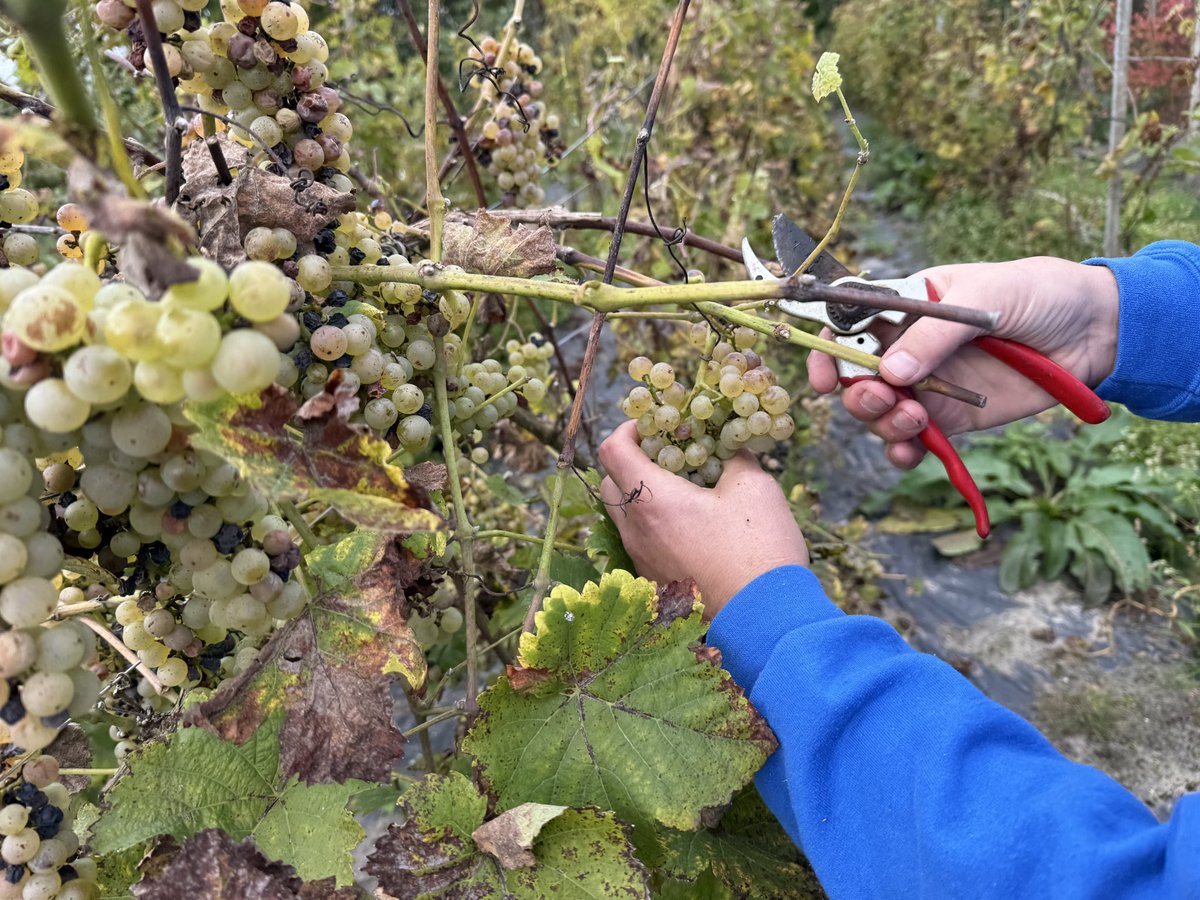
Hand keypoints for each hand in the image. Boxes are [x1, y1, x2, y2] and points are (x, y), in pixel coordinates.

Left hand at [597, 420, 808, 619]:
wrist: (765, 620)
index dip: (628, 429)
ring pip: (625, 516)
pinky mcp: (654, 582)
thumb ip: (736, 457)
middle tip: (670, 455)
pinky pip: (641, 542)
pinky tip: (693, 526)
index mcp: (652, 500)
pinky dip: (655, 525)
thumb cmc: (759, 549)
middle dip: (632, 461)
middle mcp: (635, 531)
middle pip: (610, 482)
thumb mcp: (756, 488)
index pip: (611, 450)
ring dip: (644, 496)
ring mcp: (641, 560)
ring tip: (685, 491)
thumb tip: (729, 447)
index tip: (655, 426)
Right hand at [807, 257, 1119, 468]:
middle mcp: (907, 346)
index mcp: (905, 305)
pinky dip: (902, 451)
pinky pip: (911, 441)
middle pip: (855, 376)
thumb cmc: (1039, 293)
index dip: (829, 350)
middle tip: (883, 399)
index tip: (827, 375)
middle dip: (857, 393)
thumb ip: (934, 335)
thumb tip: (890, 373)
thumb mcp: (985, 297)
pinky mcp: (950, 419)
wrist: (1094, 331)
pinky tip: (912, 451)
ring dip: (883, 422)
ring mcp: (926, 384)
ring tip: (916, 419)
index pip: (848, 325)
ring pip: (878, 412)